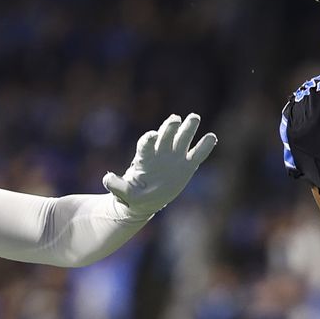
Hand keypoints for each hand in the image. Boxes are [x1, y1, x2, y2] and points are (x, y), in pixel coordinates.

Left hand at [102, 113, 219, 215]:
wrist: (146, 200)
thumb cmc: (133, 194)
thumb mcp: (122, 192)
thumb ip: (115, 185)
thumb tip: (107, 178)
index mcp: (145, 157)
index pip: (147, 142)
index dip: (150, 138)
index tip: (153, 136)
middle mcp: (160, 152)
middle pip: (166, 134)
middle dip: (170, 126)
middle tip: (175, 118)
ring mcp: (174, 157)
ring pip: (182, 139)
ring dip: (188, 127)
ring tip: (194, 118)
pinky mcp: (186, 166)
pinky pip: (197, 154)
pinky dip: (204, 146)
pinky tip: (212, 137)